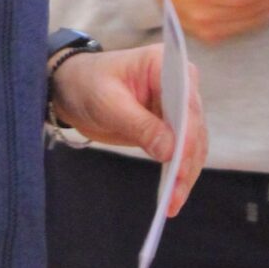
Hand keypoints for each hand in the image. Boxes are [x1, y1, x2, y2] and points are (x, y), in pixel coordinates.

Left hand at [48, 45, 208, 213]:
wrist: (74, 88)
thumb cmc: (88, 84)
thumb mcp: (108, 104)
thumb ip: (140, 125)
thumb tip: (170, 151)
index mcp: (166, 64)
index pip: (185, 101)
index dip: (186, 132)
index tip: (180, 160)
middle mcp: (181, 83)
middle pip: (194, 126)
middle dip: (187, 160)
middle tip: (176, 191)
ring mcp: (178, 106)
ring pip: (193, 144)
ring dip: (186, 174)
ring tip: (174, 203)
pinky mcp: (172, 127)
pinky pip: (182, 152)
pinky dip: (178, 174)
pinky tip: (172, 196)